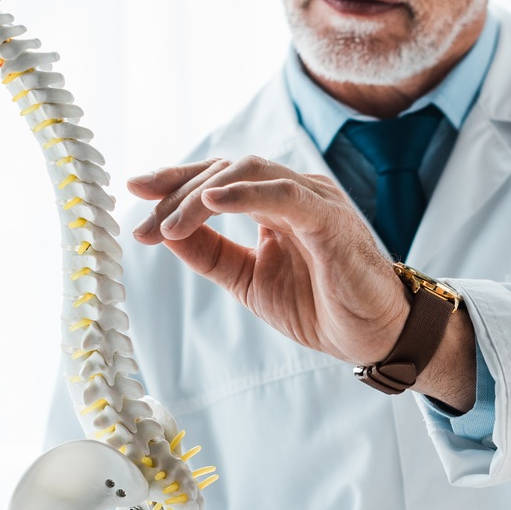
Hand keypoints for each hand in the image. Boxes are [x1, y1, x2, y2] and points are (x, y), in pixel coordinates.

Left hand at [129, 155, 412, 365]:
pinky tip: (213, 201)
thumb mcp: (251, 282)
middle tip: (146, 228)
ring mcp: (314, 200)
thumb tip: (165, 234)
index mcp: (275, 204)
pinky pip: (284, 195)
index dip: (173, 182)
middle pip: (225, 171)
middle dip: (176, 195)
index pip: (217, 178)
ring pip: (248, 173)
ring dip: (201, 196)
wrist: (376, 338)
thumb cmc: (323, 307)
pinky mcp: (330, 220)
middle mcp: (294, 192)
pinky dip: (247, 192)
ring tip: (170, 226)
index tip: (134, 193)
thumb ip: (212, 255)